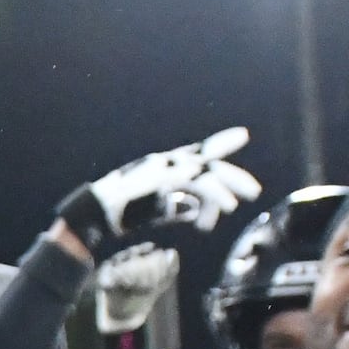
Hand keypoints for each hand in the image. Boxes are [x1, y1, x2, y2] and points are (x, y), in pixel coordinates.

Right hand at [54, 127, 257, 261]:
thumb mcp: (155, 209)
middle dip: (232, 175)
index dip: (221, 143)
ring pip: (206, 173)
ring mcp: (164, 168)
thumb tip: (198, 210)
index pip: (198, 151)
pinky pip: (198, 185)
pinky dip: (215, 197)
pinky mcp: (164, 178)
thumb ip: (178, 206)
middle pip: (207, 160)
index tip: (242, 135)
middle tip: (253, 191)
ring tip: (237, 206)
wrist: (95, 213)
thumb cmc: (119, 213)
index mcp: (163, 165)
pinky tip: (227, 208)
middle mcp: (166, 161)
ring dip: (226, 188)